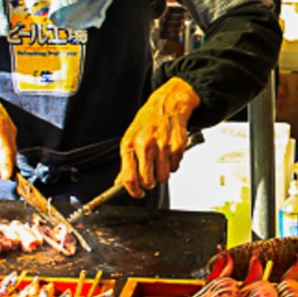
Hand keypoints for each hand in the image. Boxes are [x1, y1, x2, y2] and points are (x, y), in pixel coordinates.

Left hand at [118, 77, 199, 197]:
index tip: (138, 193)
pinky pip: (175, 167)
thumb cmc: (149, 120)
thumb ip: (127, 161)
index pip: (129, 178)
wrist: (168, 103)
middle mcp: (145, 145)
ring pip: (163, 177)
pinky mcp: (177, 147)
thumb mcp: (131, 137)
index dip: (134, 190)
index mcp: (130, 144)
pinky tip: (169, 152)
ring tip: (160, 161)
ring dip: (162, 174)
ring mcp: (162, 146)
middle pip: (147, 181)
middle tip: (150, 176)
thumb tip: (120, 182)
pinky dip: (173, 164)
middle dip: (150, 183)